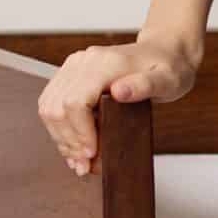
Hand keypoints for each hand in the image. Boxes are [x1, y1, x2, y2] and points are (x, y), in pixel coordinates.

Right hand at [36, 37, 199, 177]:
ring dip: (61, 138)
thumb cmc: (167, 68)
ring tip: (79, 160)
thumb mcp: (167, 80)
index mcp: (105, 63)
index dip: (80, 133)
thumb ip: (144, 86)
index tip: (93, 153)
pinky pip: (52, 103)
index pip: (75, 102)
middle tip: (85, 165)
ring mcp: (74, 67)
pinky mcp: (71, 74)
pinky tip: (74, 146)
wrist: (163, 52)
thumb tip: (119, 92)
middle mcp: (84, 62)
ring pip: (49, 107)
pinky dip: (59, 128)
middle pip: (57, 107)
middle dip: (68, 141)